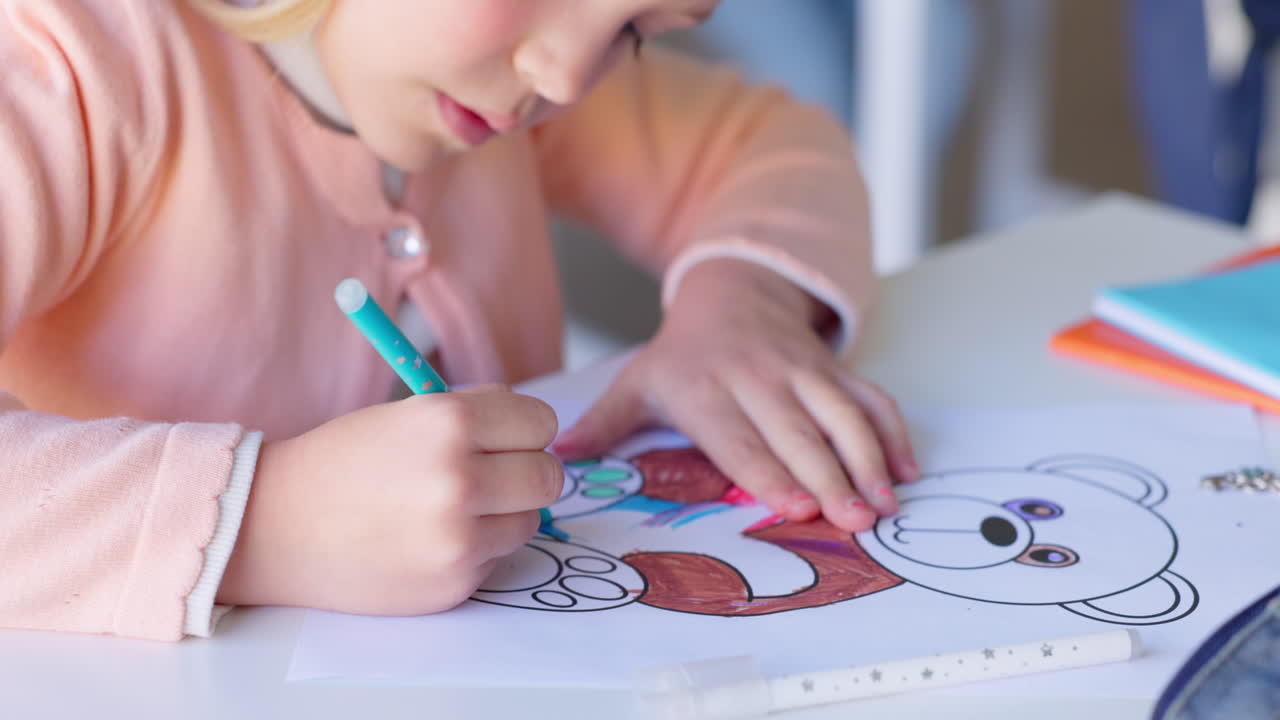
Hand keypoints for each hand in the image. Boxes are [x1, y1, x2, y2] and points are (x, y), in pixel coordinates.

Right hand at [217, 385, 561, 614]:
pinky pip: (498, 559)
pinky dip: (477, 549)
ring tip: (453, 508)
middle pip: (549, 476)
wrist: (275, 527)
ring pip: (530, 521)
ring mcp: (459, 538)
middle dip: (526, 472)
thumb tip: (538, 427)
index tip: (506, 438)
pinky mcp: (453, 583)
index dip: (525, 429)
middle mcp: (460, 480)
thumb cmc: (342, 462)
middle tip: (493, 474)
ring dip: (505, 513)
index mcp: (449, 423)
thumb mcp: (408, 413)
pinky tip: (430, 540)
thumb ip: (477, 414)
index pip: (541, 422)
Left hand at [553, 260, 916, 532]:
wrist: (733, 290)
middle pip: (799, 433)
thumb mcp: (638, 380)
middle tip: (856, 521)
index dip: (770, 473)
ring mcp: (803, 371)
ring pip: (843, 414)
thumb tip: (558, 460)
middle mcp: (759, 379)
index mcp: (706, 389)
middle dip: (831, 477)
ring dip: (869, 459)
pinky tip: (908, 471)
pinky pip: (871, 397)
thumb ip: (605, 422)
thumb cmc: (684, 353)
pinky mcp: (834, 367)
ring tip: (887, 504)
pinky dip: (893, 432)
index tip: (796, 507)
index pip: (740, 439)